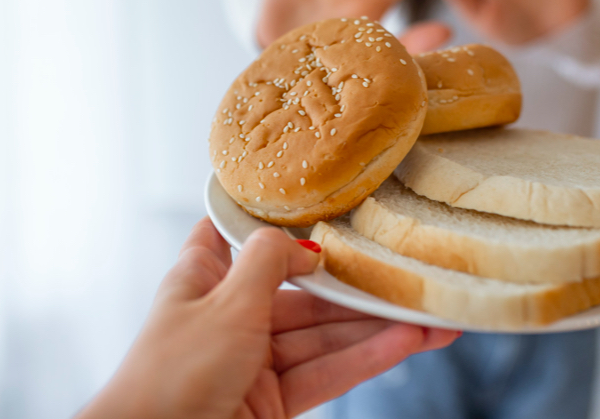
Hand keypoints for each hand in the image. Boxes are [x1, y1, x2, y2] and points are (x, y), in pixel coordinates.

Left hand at [78, 218, 459, 418]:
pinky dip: (364, 360)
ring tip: (429, 317)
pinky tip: (404, 344)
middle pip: (300, 290)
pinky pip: (324, 373)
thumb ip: (268, 263)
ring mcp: (252, 360)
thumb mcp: (224, 303)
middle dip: (354, 287)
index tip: (321, 200)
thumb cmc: (170, 376)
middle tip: (408, 275)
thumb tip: (306, 244)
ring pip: (321, 335)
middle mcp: (228, 314)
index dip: (274, 217)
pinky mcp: (271, 401)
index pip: (235, 234)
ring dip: (373, 328)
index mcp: (202, 278)